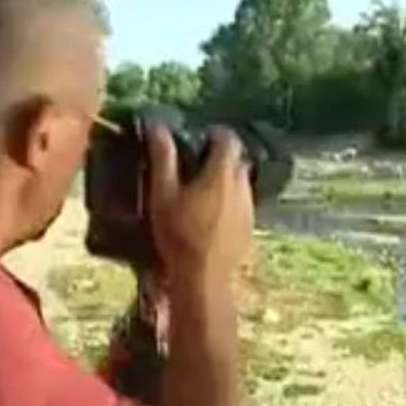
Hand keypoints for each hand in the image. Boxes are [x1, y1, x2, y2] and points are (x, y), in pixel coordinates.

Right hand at [146, 125, 252, 283]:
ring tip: (200, 192)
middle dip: (219, 157)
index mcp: (222, 172)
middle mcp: (242, 185)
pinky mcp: (249, 229)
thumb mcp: (162, 194)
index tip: (197, 138)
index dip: (213, 133)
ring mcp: (249, 208)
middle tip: (195, 164)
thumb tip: (156, 126)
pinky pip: (241, 205)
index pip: (228, 138)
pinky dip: (228, 202)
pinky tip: (210, 217)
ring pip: (240, 183)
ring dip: (224, 181)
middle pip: (236, 160)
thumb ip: (162, 157)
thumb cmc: (179, 235)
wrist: (204, 280)